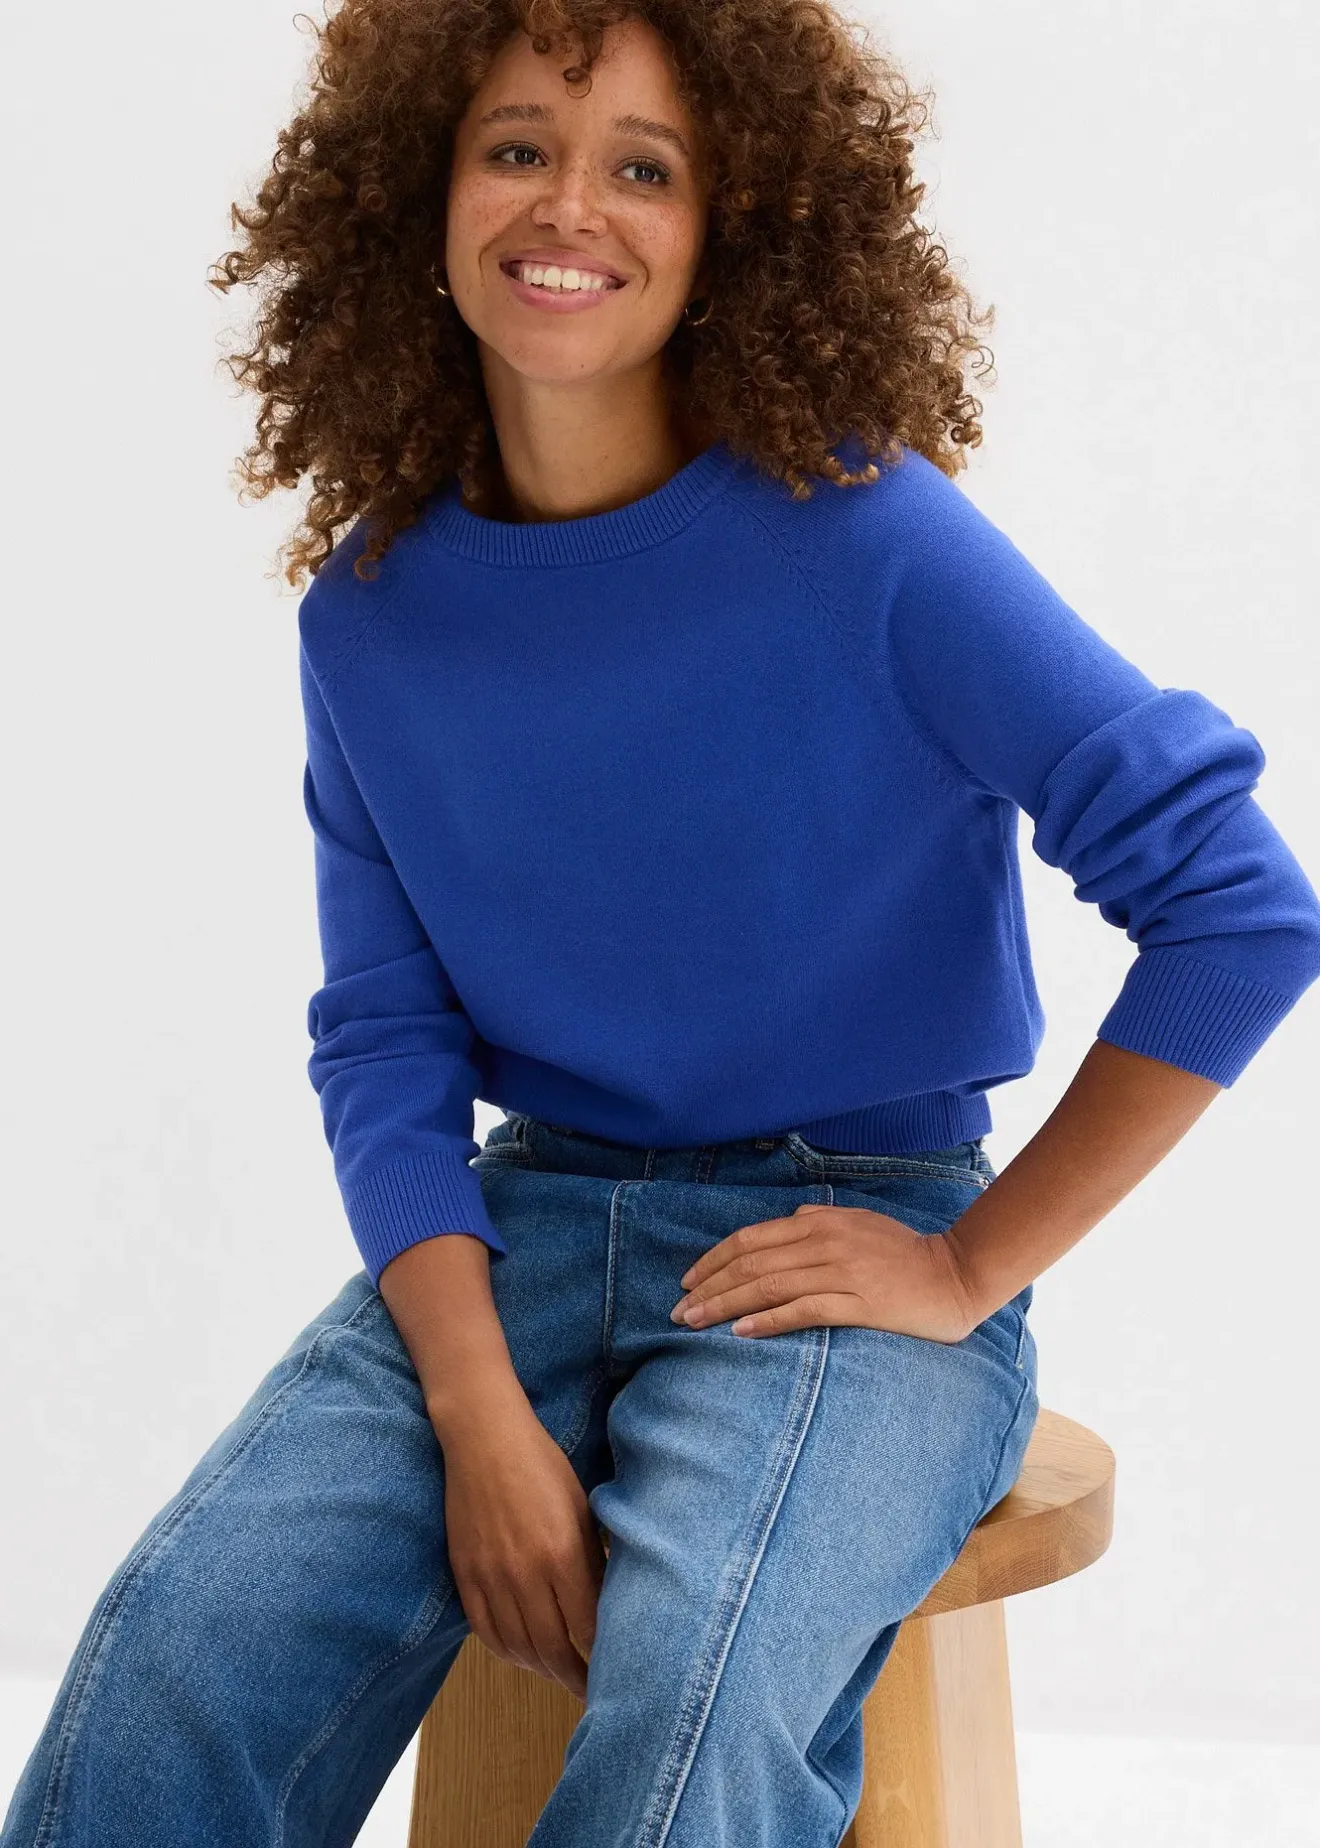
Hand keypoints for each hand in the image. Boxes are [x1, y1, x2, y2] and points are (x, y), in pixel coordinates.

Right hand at [438, 1393, 604, 1701]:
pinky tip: (522, 1655)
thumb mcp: (581, 1508)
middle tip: (590, 1690)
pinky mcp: (465, 1576)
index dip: (602, 1656)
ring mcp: (491, 1578)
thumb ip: (592, 1561)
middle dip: (574, 1677)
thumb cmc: (542, 1465)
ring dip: (541, 1669)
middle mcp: (525, 1574)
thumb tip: (606, 1607)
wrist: (483, 1439)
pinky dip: (506, 1652)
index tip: (615, 1669)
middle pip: (553, 1649)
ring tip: (559, 1674)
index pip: (587, 1628)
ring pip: (518, 1648)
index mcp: (562, 1554)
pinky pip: (485, 1632)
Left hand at [669, 1202, 979, 1343]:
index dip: (714, 1259)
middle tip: (679, 1310)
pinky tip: (742, 1331)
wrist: (956, 1274)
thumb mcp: (860, 1222)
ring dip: (726, 1305)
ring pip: (769, 1285)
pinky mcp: (860, 1301)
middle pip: (752, 1263)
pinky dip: (769, 1319)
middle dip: (709, 1286)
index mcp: (821, 1221)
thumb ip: (822, 1218)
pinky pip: (804, 1310)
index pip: (752, 1238)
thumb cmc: (906, 1252)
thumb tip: (791, 1218)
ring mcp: (843, 1270)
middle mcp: (825, 1241)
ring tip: (695, 1322)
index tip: (689, 1281)